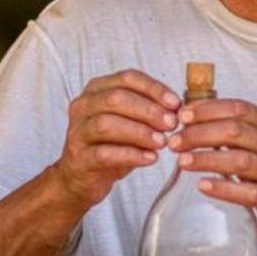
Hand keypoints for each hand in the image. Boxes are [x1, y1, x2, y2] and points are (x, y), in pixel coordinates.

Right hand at [50, 69, 180, 209]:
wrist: (82, 177)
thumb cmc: (110, 145)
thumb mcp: (129, 121)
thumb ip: (149, 111)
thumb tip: (178, 109)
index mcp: (96, 90)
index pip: (127, 78)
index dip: (154, 89)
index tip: (176, 104)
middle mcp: (83, 106)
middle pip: (116, 99)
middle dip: (148, 110)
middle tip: (172, 123)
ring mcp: (78, 132)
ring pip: (106, 124)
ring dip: (139, 132)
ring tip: (162, 142)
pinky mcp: (79, 157)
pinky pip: (104, 153)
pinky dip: (130, 155)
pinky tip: (150, 158)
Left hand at [170, 99, 256, 244]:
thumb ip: (234, 132)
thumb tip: (190, 120)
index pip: (237, 108)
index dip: (207, 109)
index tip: (181, 115)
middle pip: (234, 130)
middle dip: (199, 134)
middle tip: (174, 142)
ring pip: (239, 160)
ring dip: (206, 159)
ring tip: (182, 161)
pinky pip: (247, 192)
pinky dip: (223, 188)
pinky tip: (203, 186)